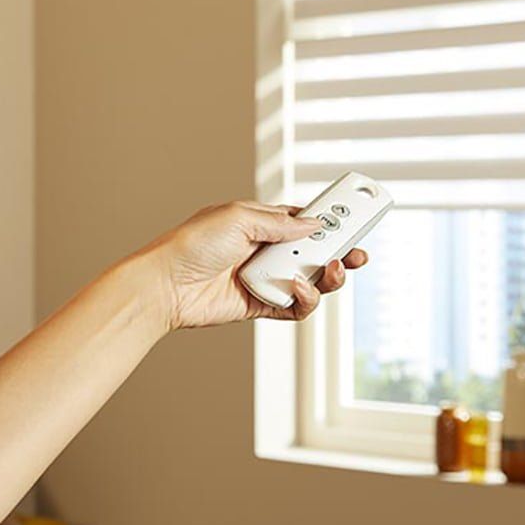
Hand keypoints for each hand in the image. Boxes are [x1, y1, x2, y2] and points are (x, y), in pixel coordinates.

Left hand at [146, 200, 368, 329]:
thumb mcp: (238, 218)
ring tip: (331, 271)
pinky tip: (298, 289)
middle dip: (340, 253)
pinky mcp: (260, 305)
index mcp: (259, 222)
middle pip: (314, 252)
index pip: (303, 220)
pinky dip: (305, 300)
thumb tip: (314, 224)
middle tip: (358, 254)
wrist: (165, 284)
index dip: (330, 221)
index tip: (357, 219)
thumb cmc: (192, 244)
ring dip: (328, 278)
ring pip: (311, 281)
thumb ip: (280, 223)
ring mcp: (264, 279)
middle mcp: (264, 250)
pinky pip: (295, 307)